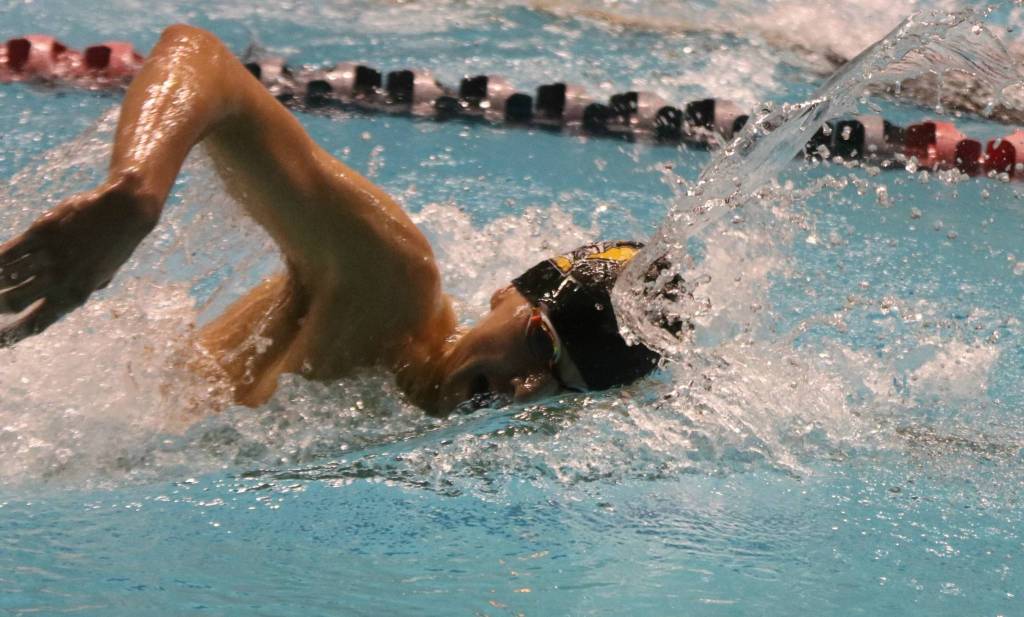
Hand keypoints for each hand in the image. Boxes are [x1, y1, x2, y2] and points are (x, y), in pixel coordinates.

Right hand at [0, 172, 158, 345]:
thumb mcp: (101, 275)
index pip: (37, 323)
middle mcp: (59, 280)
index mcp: (75, 295)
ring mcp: (49, 256)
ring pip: (6, 278)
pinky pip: (7, 252)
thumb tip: (62, 300)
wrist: (124, 212)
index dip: (13, 335)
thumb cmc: (115, 245)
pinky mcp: (41, 232)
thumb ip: (81, 289)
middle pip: (14, 303)